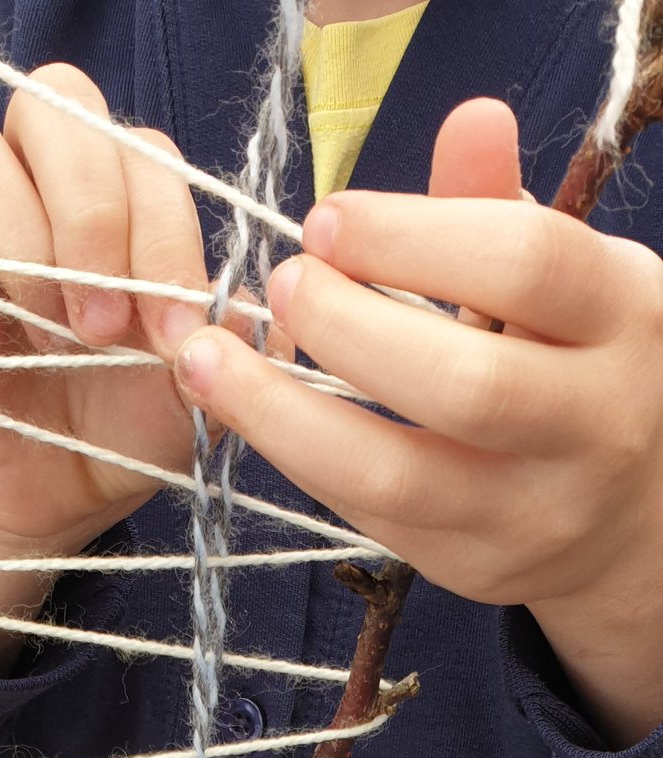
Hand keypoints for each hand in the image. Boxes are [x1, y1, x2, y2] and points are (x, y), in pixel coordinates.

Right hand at [0, 65, 218, 669]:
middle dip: (90, 213)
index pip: (137, 147)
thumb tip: (280, 291)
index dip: (161, 230)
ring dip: (16, 240)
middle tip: (105, 325)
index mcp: (120, 193)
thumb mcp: (207, 386)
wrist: (69, 490)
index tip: (174, 333)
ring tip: (49, 335)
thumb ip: (244, 334)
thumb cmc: (139, 421)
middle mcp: (37, 185)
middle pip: (46, 104)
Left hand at [174, 99, 662, 743]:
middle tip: (282, 284)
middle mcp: (594, 425)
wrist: (630, 514)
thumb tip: (469, 118)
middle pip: (464, 383)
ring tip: (208, 360)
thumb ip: (500, 211)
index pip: (527, 264)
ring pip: (396, 474)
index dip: (410, 235)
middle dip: (346, 328)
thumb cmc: (576, 368)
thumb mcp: (563, 283)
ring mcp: (532, 512)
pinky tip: (253, 412)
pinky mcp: (473, 567)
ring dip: (282, 414)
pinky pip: (369, 516)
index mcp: (624, 321)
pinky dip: (298, 458)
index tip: (326, 222)